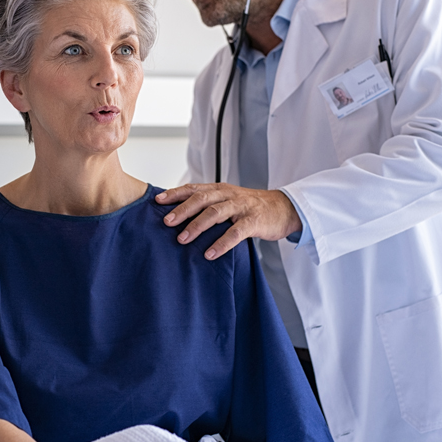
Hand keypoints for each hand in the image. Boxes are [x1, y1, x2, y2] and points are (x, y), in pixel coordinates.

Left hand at [156, 183, 301, 259]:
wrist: (284, 209)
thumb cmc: (250, 207)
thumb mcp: (228, 200)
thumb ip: (208, 204)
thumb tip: (178, 216)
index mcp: (220, 189)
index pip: (194, 188)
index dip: (175, 193)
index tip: (157, 201)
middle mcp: (228, 195)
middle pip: (201, 198)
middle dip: (182, 210)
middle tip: (166, 222)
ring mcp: (242, 207)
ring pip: (216, 213)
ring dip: (197, 226)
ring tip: (182, 239)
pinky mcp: (254, 221)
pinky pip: (236, 232)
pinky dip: (221, 243)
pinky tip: (210, 254)